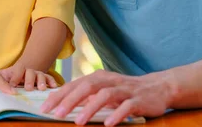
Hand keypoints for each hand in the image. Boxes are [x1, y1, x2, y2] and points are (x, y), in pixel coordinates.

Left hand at [0, 63, 58, 90]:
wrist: (27, 69)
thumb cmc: (14, 75)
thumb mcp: (6, 75)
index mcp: (20, 69)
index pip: (18, 70)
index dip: (16, 76)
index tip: (13, 84)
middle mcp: (30, 71)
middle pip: (30, 73)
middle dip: (29, 80)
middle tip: (28, 88)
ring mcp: (38, 74)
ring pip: (41, 75)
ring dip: (41, 81)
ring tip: (41, 88)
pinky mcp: (46, 79)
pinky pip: (50, 78)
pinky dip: (52, 82)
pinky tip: (54, 86)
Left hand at [39, 69, 173, 125]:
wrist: (157, 87)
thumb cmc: (125, 91)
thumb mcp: (103, 91)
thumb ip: (86, 95)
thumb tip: (62, 103)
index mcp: (98, 78)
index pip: (74, 85)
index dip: (58, 96)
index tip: (44, 108)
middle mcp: (109, 81)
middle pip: (86, 87)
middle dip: (70, 100)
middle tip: (57, 114)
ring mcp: (124, 90)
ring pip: (105, 95)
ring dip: (90, 108)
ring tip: (79, 122)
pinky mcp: (138, 100)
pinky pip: (127, 107)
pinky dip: (117, 114)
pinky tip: (108, 124)